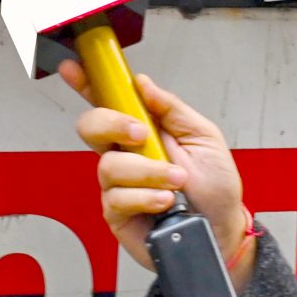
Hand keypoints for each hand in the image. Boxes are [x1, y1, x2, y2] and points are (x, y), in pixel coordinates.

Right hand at [59, 69, 254, 286]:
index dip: (87, 82)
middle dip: (112, 124)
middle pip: (91, 127)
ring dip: (148, 171)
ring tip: (176, 181)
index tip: (74, 68)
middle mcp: (125, 154)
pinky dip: (145, 197)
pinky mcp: (118, 214)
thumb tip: (143, 84)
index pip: (108, 101)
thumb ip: (172, 109)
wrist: (222, 229)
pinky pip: (117, 198)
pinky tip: (165, 201)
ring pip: (109, 166)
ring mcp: (118, 184)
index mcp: (143, 130)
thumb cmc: (214, 186)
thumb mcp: (203, 137)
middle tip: (141, 135)